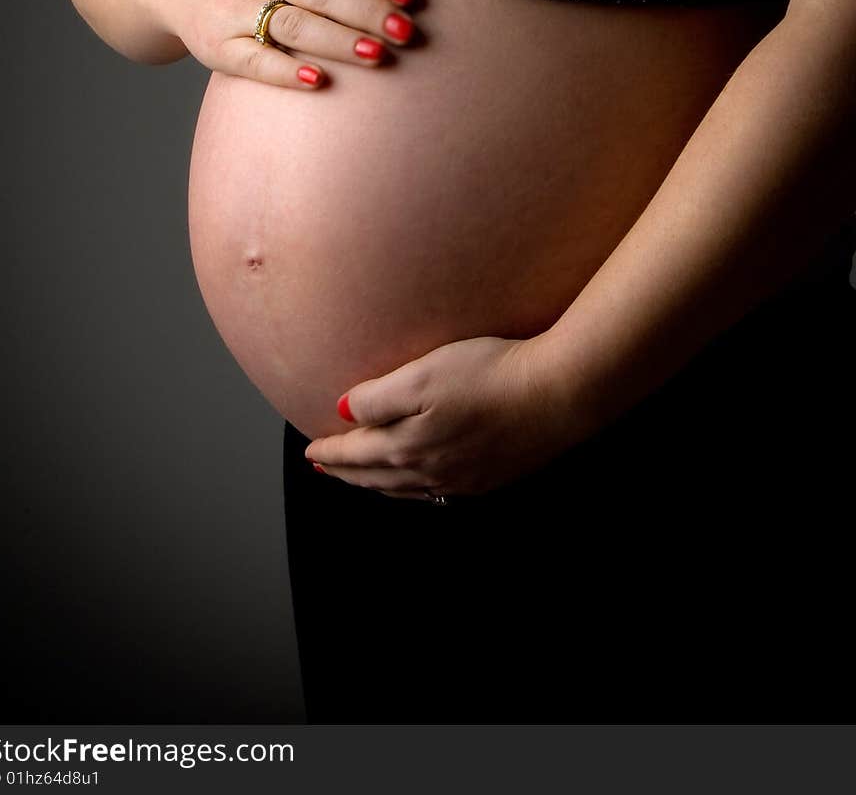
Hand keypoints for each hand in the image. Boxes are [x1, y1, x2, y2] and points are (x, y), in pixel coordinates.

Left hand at [304, 335, 578, 499]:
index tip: (311, 450)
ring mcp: (464, 479)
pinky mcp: (492, 476)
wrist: (556, 394)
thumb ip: (377, 397)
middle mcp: (431, 473)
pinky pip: (437, 492)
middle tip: (326, 467)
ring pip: (406, 489)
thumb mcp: (422, 375)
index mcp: (408, 448)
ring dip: (378, 483)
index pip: (357, 453)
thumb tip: (343, 412)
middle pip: (376, 477)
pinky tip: (419, 481)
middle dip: (348, 472)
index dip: (331, 451)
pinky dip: (413, 489)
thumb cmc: (488, 375)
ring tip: (364, 476)